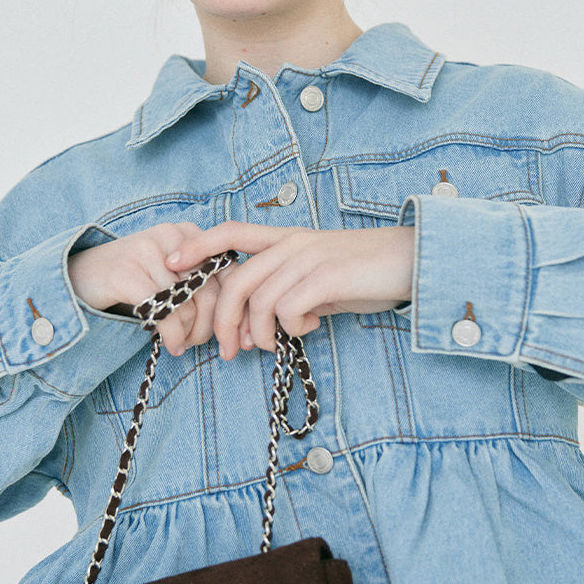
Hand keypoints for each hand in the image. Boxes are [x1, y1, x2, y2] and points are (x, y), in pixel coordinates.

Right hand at [67, 222, 236, 357]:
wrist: (80, 276)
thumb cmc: (136, 281)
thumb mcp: (174, 277)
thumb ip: (205, 287)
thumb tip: (241, 323)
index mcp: (190, 233)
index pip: (229, 274)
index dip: (236, 310)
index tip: (237, 339)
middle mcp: (172, 235)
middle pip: (212, 291)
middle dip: (213, 327)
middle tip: (203, 346)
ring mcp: (147, 250)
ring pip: (189, 304)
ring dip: (191, 334)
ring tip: (182, 344)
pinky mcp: (126, 271)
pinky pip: (164, 310)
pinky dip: (172, 335)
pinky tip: (171, 345)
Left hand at [163, 222, 414, 359]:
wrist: (411, 261)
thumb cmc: (366, 272)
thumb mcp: (320, 275)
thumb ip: (290, 288)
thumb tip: (263, 324)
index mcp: (287, 239)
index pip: (231, 233)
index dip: (198, 247)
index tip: (171, 266)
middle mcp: (293, 243)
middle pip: (236, 280)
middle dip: (224, 321)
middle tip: (228, 351)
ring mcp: (309, 258)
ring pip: (259, 300)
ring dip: (259, 332)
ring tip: (273, 343)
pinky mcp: (326, 277)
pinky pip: (288, 309)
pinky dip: (291, 328)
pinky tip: (310, 328)